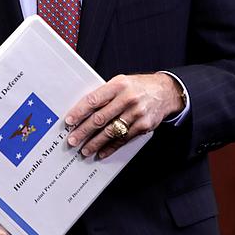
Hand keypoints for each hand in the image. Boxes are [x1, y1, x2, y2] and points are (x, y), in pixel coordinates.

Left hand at [63, 73, 183, 159]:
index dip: (80, 112)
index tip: (69, 121)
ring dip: (95, 143)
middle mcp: (128, 98)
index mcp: (118, 85)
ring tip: (84, 149)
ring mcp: (137, 113)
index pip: (94, 100)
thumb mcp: (121, 82)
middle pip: (100, 118)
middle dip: (84, 131)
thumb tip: (82, 111)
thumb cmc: (137, 87)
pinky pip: (123, 139)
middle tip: (72, 140)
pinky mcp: (144, 126)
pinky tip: (101, 152)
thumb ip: (105, 94)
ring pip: (111, 131)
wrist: (166, 92)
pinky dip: (111, 147)